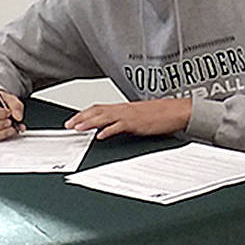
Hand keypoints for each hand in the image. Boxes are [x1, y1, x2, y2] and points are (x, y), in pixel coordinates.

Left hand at [65, 97, 193, 138]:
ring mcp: (129, 115)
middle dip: (81, 118)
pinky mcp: (136, 123)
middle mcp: (124, 109)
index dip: (84, 113)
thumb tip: (112, 128)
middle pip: (97, 111)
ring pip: (104, 117)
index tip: (73, 119)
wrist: (176, 111)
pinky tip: (100, 136)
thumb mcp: (139, 116)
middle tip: (68, 125)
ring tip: (78, 128)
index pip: (99, 108)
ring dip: (89, 123)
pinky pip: (119, 126)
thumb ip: (125, 121)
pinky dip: (108, 131)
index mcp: (123, 107)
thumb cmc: (161, 114)